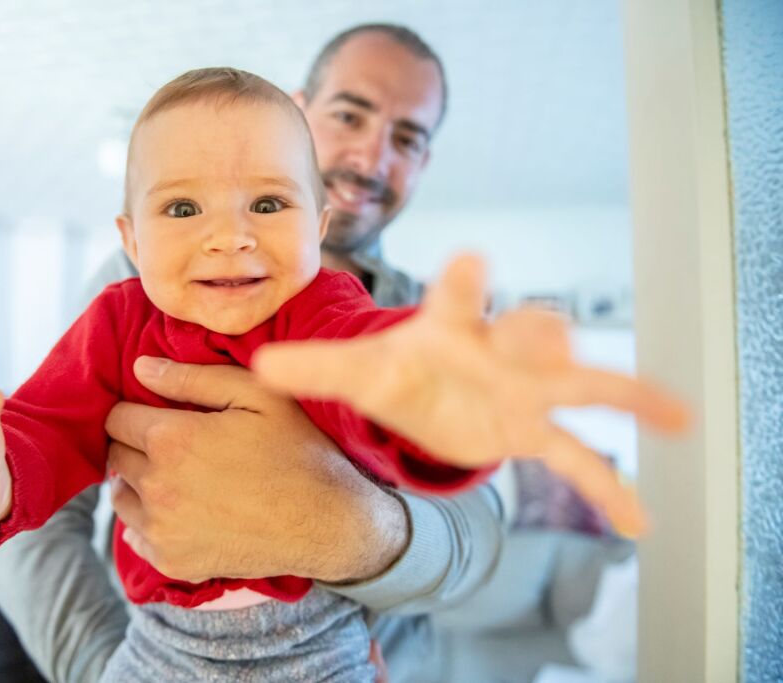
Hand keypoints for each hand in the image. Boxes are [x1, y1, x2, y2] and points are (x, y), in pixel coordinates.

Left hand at [103, 358, 408, 583]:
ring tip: (176, 475)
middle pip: (115, 455)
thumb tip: (139, 368)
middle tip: (175, 443)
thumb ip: (192, 378)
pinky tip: (182, 510)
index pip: (116, 417)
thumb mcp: (257, 394)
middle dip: (136, 443)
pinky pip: (135, 536)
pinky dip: (148, 521)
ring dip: (137, 482)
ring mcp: (161, 529)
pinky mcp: (172, 561)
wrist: (328, 522)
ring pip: (120, 495)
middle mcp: (156, 487)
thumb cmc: (297, 449)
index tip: (160, 412)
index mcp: (171, 440)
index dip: (136, 408)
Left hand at [252, 254, 690, 537]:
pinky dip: (607, 487)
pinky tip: (639, 522)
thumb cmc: (399, 370)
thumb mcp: (358, 373)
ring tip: (676, 417)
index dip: (464, 280)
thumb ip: (315, 368)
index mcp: (447, 327)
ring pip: (579, 383)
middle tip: (553, 332)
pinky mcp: (532, 429)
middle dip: (539, 332)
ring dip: (625, 395)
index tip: (473, 258)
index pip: (455, 298)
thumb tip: (258, 365)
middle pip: (528, 331)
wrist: (431, 390)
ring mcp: (524, 389)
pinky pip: (577, 456)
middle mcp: (495, 350)